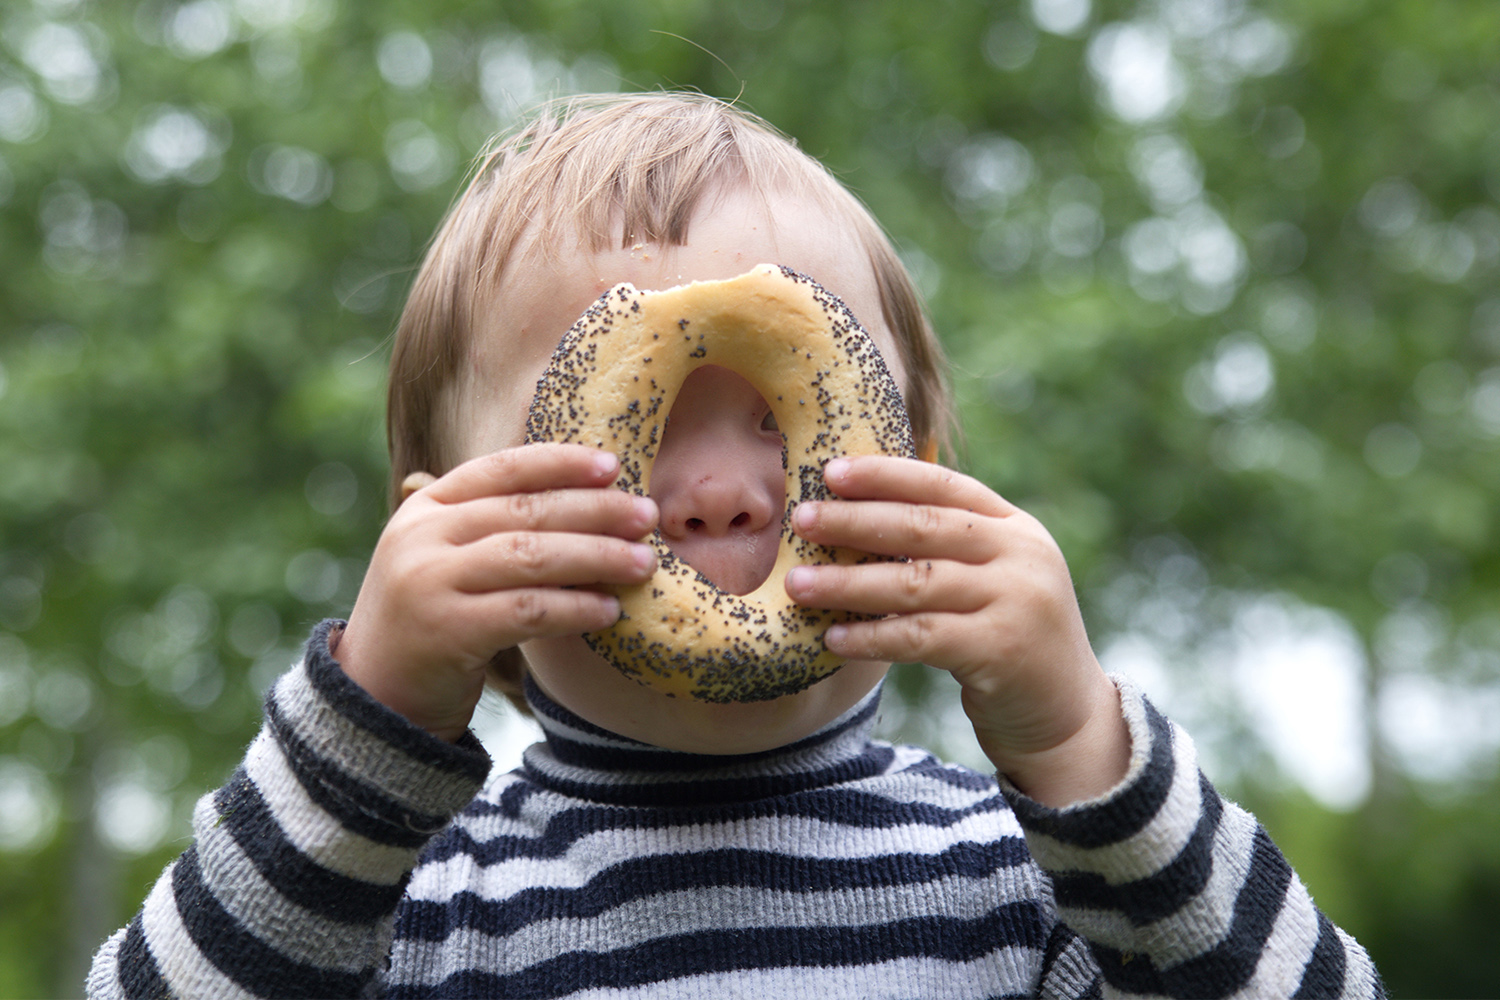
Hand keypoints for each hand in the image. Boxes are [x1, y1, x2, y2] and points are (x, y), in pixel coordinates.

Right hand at [335, 444, 657, 741]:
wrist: (375, 695)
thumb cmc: (433, 619)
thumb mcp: (448, 559)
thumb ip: (495, 527)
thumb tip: (594, 502)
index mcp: (426, 507)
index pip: (502, 469)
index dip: (560, 463)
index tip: (613, 467)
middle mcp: (422, 536)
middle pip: (526, 511)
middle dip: (595, 510)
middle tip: (646, 516)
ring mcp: (430, 582)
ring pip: (531, 556)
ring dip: (596, 556)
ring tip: (642, 562)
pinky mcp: (446, 632)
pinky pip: (527, 612)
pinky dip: (574, 608)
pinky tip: (608, 610)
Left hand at [785, 456, 1128, 805]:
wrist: (1068, 716)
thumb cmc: (1009, 640)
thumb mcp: (993, 579)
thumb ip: (948, 547)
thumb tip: (856, 516)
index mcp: (1015, 527)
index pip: (943, 484)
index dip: (885, 475)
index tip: (831, 470)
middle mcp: (1021, 555)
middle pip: (923, 526)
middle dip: (855, 521)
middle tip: (800, 519)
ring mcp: (1016, 601)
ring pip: (914, 582)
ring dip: (848, 582)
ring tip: (798, 584)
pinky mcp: (1002, 650)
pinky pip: (920, 637)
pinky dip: (872, 636)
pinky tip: (834, 637)